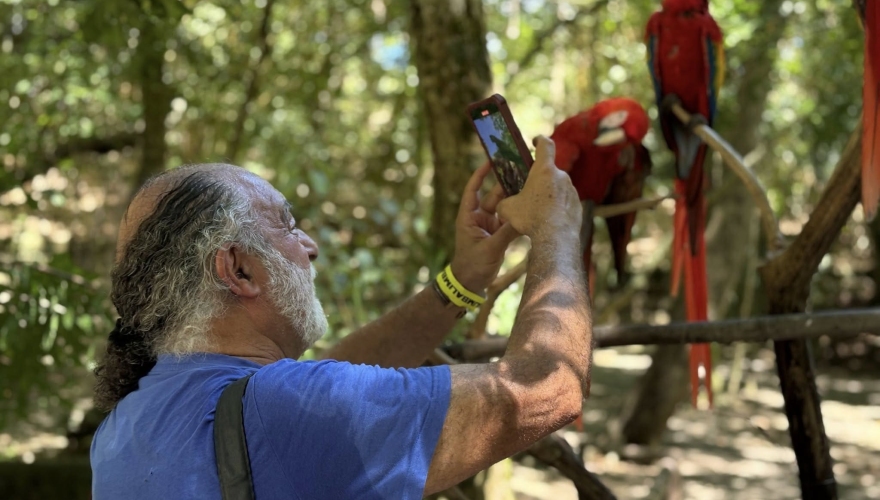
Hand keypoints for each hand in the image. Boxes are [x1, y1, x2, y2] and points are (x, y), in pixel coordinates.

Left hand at [449, 161, 520, 292]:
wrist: (470, 284)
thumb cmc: (472, 265)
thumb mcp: (490, 249)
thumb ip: (507, 233)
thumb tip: (524, 218)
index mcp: (468, 217)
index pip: (473, 190)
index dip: (480, 175)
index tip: (490, 161)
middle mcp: (479, 218)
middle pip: (493, 196)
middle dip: (505, 184)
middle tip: (520, 171)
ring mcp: (490, 226)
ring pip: (504, 208)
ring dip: (515, 199)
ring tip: (530, 186)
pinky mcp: (498, 235)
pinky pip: (510, 221)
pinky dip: (518, 215)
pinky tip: (531, 207)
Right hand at [496, 136, 580, 241]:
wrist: (555, 238)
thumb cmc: (530, 219)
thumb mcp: (507, 209)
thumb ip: (505, 201)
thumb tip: (502, 205)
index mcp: (544, 170)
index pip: (545, 145)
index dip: (540, 140)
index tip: (535, 141)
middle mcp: (561, 176)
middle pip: (550, 171)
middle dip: (540, 179)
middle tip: (529, 191)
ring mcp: (572, 191)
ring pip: (558, 188)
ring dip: (549, 195)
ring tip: (538, 211)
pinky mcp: (578, 206)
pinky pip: (565, 202)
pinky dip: (558, 207)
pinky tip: (549, 221)